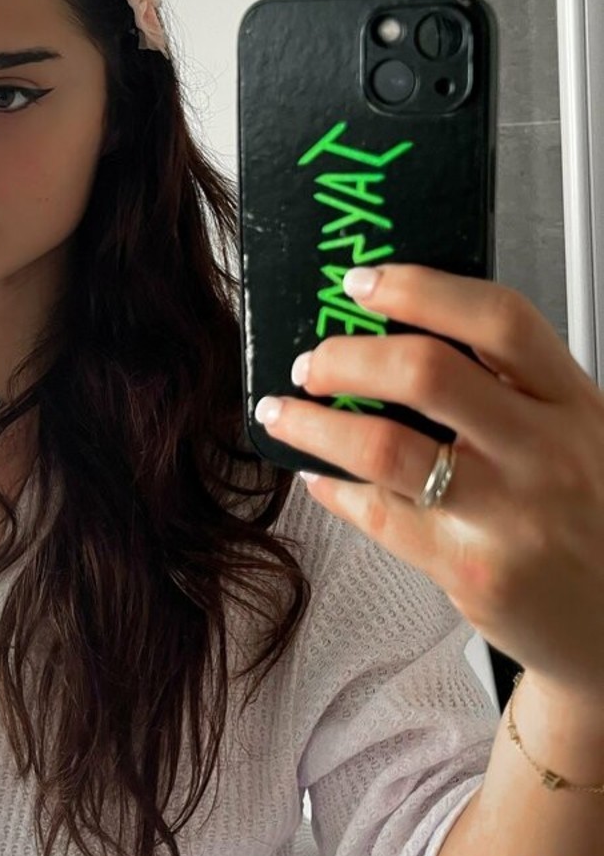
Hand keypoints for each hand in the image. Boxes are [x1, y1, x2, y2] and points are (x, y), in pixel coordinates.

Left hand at [255, 263, 603, 705]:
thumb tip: (387, 333)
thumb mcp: (570, 430)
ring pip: (383, 447)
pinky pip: (379, 515)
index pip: (499, 318)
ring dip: (314, 424)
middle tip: (309, 362)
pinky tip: (318, 476)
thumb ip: (504, 384)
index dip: (419, 289)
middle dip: (345, 357)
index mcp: (571, 398)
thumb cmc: (585, 512)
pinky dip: (333, 488)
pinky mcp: (473, 571)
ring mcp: (511, 515)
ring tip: (283, 413)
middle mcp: (546, 451)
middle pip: (426, 373)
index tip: (361, 283)